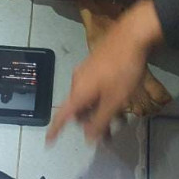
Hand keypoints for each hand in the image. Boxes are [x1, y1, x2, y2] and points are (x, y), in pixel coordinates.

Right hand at [47, 0, 163, 143]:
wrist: (131, 36)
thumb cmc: (122, 71)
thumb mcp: (114, 100)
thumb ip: (101, 120)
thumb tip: (88, 139)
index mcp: (78, 92)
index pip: (62, 116)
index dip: (55, 130)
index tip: (48, 142)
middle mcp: (77, 82)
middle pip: (78, 109)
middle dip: (90, 123)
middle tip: (107, 134)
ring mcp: (85, 71)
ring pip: (88, 98)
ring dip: (99, 111)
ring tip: (119, 120)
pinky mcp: (94, 64)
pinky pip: (94, 88)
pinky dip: (102, 99)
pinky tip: (119, 100)